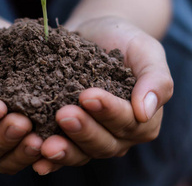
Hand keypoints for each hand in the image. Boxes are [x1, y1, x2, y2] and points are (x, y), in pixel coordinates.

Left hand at [32, 16, 173, 174]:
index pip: (128, 122)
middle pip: (104, 143)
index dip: (109, 112)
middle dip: (83, 131)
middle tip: (63, 114)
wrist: (94, 32)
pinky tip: (36, 160)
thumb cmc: (124, 40)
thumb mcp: (145, 50)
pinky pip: (61, 152)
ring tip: (44, 142)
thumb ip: (156, 79)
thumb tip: (145, 112)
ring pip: (82, 153)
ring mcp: (92, 137)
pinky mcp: (69, 135)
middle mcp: (119, 134)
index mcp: (143, 119)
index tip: (87, 95)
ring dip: (65, 149)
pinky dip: (49, 160)